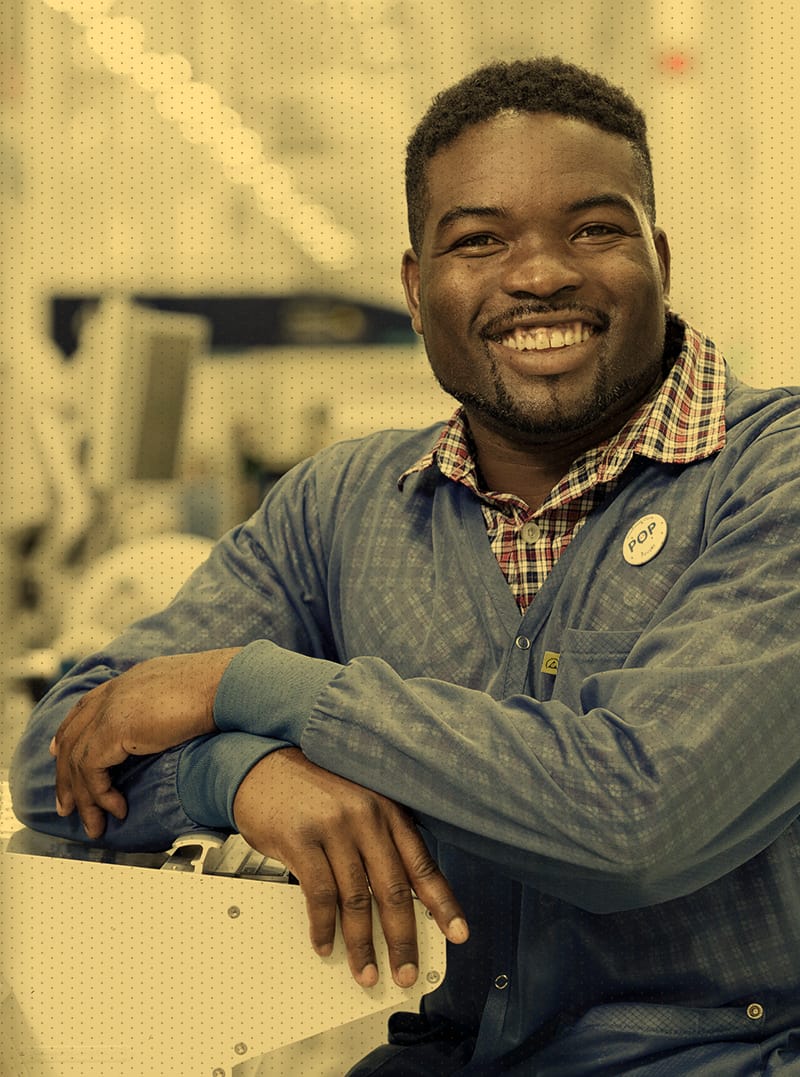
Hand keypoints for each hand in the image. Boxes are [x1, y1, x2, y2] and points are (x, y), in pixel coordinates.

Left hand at [50, 648, 240, 838]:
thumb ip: (163, 709)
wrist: (225, 684)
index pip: (86, 707)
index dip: (69, 733)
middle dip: (65, 776)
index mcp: (129, 682)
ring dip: (83, 798)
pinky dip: (100, 795)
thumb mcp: (183, 695)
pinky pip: (92, 770)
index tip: (58, 754)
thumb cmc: (219, 688)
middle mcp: (114, 692)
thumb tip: (167, 726)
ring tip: (93, 824)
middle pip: (72, 736)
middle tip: (66, 806)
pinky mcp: (113, 728)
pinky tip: (117, 808)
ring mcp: (110, 708)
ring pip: (77, 759)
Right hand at [233, 748, 468, 988]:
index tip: (458, 934)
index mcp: (388, 810)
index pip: (423, 864)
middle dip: (402, 938)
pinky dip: (323, 927)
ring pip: (356, 898)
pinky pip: (318, 894)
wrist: (264, 767)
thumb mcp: (358, 807)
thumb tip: (402, 904)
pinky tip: (325, 944)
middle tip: (405, 971)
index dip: (443, 904)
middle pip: (393, 889)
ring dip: (361, 943)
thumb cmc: (314, 793)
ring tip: (365, 972)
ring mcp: (333, 826)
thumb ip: (380, 845)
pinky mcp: (300, 838)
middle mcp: (366, 816)